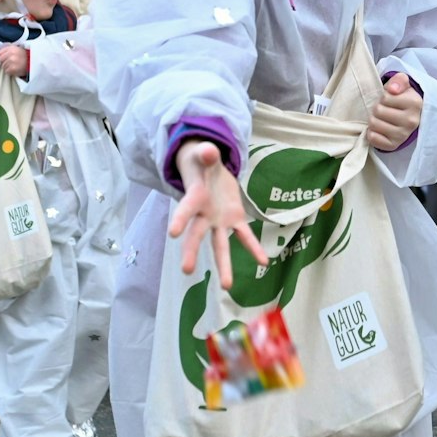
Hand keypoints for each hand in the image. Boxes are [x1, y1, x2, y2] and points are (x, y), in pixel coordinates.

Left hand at [0, 44, 29, 77]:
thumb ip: (8, 49)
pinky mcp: (13, 69)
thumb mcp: (17, 48)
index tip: (5, 58)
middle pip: (0, 60)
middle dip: (4, 62)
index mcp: (11, 48)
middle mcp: (10, 54)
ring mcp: (11, 62)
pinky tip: (15, 70)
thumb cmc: (25, 56)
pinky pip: (7, 71)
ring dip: (7, 67)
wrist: (33, 62)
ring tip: (14, 66)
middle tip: (10, 63)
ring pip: (3, 66)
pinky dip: (10, 72)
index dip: (2, 56)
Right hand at [169, 140, 269, 290]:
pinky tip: (263, 262)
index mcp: (195, 197)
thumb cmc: (201, 161)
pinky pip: (244, 236)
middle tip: (187, 270)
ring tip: (227, 286)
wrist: (209, 167)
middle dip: (191, 251)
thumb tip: (208, 150)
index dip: (179, 219)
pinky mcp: (234, 219)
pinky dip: (254, 248)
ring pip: (220, 245)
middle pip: (196, 235)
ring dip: (223, 264)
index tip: (172, 234)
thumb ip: (206, 153)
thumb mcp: (203, 154)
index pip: (186, 209)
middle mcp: (204, 214)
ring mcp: (219, 220)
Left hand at [367, 73, 422, 149]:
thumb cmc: (401, 98)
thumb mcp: (402, 84)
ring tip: (381, 118)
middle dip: (377, 108)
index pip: (385, 97)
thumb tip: (392, 89)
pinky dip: (371, 133)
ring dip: (373, 119)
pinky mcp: (394, 145)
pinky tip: (379, 129)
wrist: (407, 116)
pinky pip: (373, 138)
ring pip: (374, 124)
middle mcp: (411, 121)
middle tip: (383, 109)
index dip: (383, 97)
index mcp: (415, 103)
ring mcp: (403, 135)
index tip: (389, 100)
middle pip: (378, 111)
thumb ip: (399, 80)